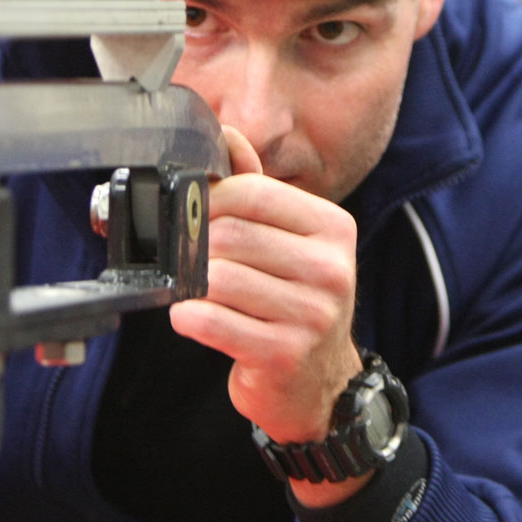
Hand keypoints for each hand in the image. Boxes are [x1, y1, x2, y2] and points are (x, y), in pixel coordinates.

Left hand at [169, 126, 367, 505]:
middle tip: (191, 262)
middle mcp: (331, 268)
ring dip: (192, 286)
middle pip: (230, 234)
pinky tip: (194, 319)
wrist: (320, 386)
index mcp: (332, 229)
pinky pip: (214, 321)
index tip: (196, 217)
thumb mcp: (289, 243)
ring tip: (197, 293)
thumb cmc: (296, 307)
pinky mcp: (286, 354)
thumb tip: (227, 135)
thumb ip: (257, 190)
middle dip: (197, 248)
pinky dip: (190, 317)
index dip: (209, 200)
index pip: (253, 192)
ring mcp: (313, 313)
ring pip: (218, 277)